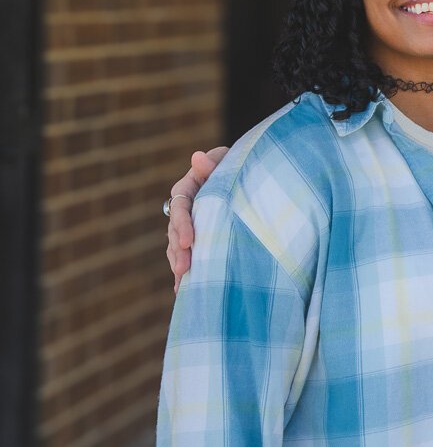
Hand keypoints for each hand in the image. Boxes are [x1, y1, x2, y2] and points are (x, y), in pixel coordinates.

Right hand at [165, 147, 226, 291]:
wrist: (242, 173)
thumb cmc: (235, 163)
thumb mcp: (225, 159)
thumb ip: (211, 162)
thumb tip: (197, 157)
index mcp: (187, 188)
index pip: (180, 207)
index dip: (183, 225)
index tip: (189, 242)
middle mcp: (184, 207)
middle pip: (175, 230)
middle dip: (179, 251)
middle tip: (184, 269)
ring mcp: (188, 223)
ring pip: (177, 245)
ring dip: (178, 262)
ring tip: (183, 282)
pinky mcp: (195, 236)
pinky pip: (185, 253)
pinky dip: (183, 270)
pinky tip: (182, 289)